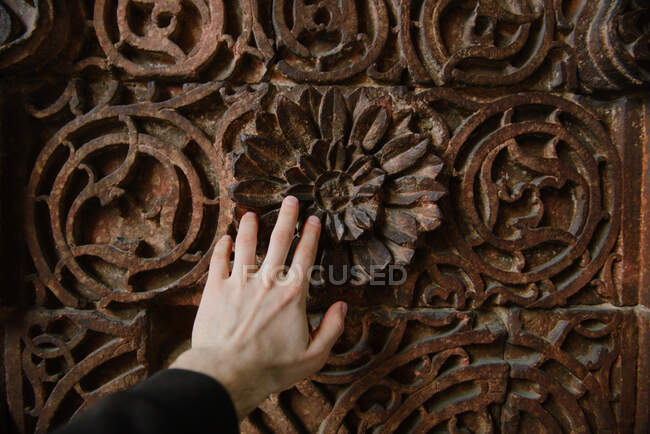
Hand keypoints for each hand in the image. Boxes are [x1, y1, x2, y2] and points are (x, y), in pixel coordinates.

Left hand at [171, 196, 346, 419]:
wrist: (227, 373)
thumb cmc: (271, 368)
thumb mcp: (312, 356)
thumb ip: (331, 329)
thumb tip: (342, 306)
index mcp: (292, 294)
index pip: (305, 256)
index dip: (311, 235)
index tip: (314, 218)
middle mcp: (267, 281)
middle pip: (279, 241)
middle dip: (287, 218)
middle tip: (290, 200)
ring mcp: (239, 283)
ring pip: (246, 246)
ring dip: (250, 228)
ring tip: (251, 213)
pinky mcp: (215, 290)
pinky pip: (219, 262)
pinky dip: (222, 248)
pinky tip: (225, 239)